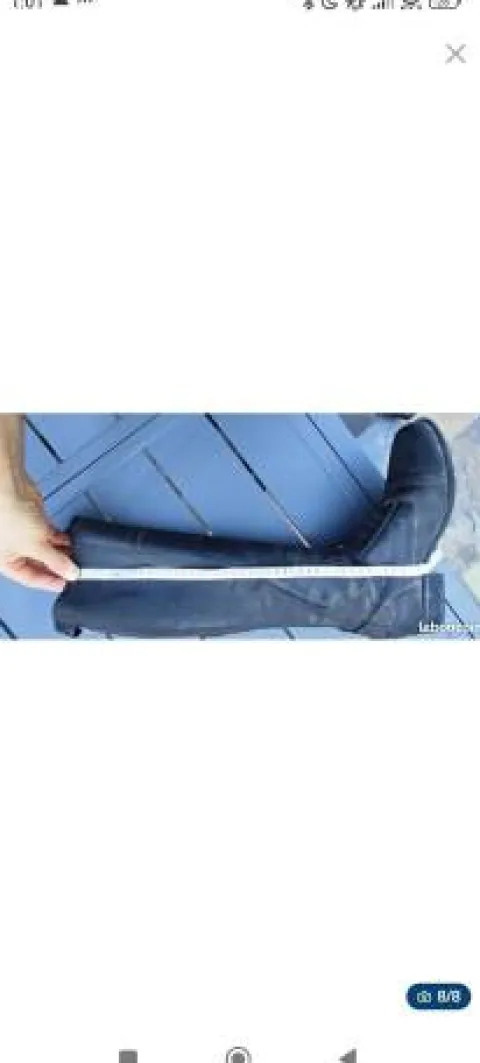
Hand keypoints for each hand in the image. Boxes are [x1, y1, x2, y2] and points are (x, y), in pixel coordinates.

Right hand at [0, 476, 78, 590]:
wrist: (10, 488)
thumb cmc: (8, 515)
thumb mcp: (36, 546)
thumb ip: (56, 561)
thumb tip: (70, 573)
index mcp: (6, 561)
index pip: (30, 578)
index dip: (49, 582)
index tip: (66, 583)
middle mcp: (14, 550)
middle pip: (39, 564)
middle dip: (57, 566)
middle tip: (74, 570)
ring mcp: (24, 535)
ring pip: (46, 549)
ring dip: (61, 552)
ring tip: (76, 557)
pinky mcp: (34, 521)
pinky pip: (49, 535)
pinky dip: (60, 539)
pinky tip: (71, 542)